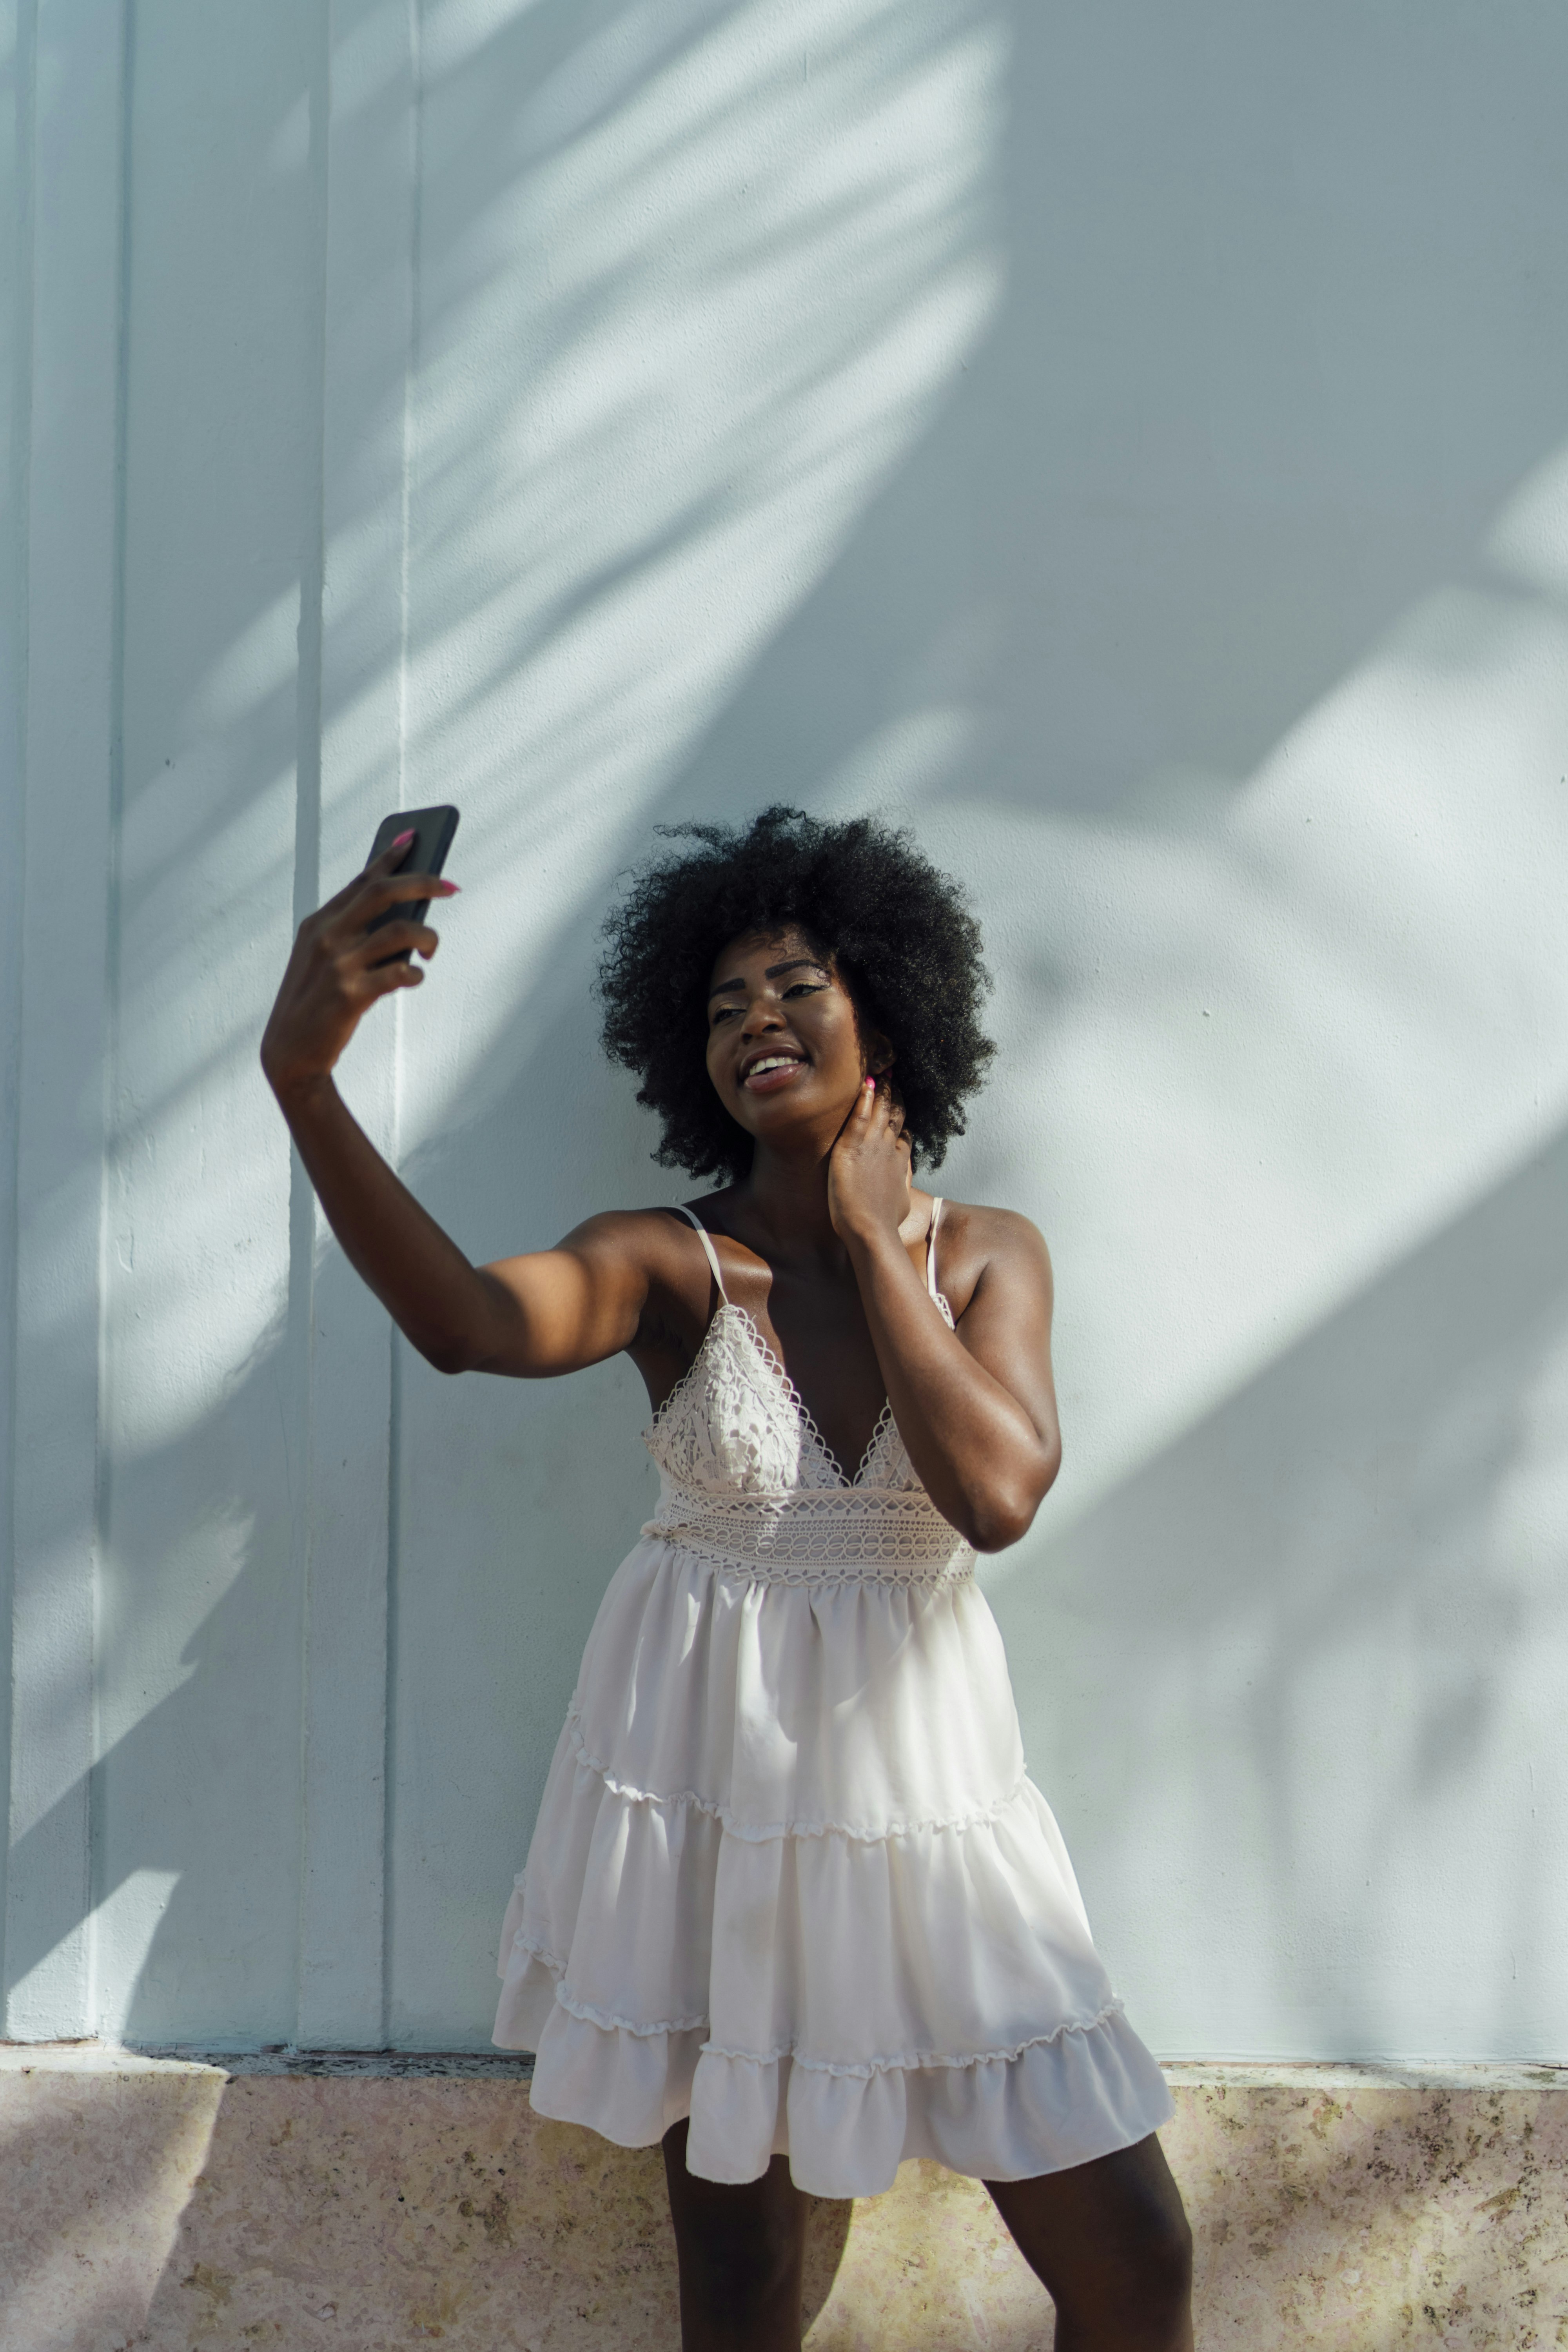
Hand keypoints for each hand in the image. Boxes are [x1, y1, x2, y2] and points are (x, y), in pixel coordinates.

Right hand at [260, 837, 455, 1097]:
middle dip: (423, 882)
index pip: (361, 880)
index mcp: (319, 922)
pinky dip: (415, 974)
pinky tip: (414, 978)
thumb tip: (406, 917)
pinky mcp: (351, 994)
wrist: (290, 1053)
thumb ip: (355, 935)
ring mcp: (339, 964)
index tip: (413, 840)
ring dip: (428, 938)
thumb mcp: (324, 959)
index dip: (390, 857)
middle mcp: (327, 936)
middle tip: (451, 886)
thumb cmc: (315, 1003)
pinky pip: (400, 973)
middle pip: (384, 891)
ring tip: (431, 951)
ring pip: (402, 931)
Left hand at [827, 1077, 912, 1243]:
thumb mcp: (901, 1202)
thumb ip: (903, 1185)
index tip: (900, 1104)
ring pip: (880, 1109)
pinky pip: (860, 1115)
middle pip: (895, 1114)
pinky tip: (866, 1082)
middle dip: (894, 1094)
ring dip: (882, 1089)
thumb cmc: (884, 1222)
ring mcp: (873, 1145)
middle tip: (893, 1075)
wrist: (872, 1229)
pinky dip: (864, 1098)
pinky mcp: (853, 1146)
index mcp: (899, 1161)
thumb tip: (904, 1182)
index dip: (901, 1117)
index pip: (902, 1133)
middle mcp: (889, 1148)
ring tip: (882, 1071)